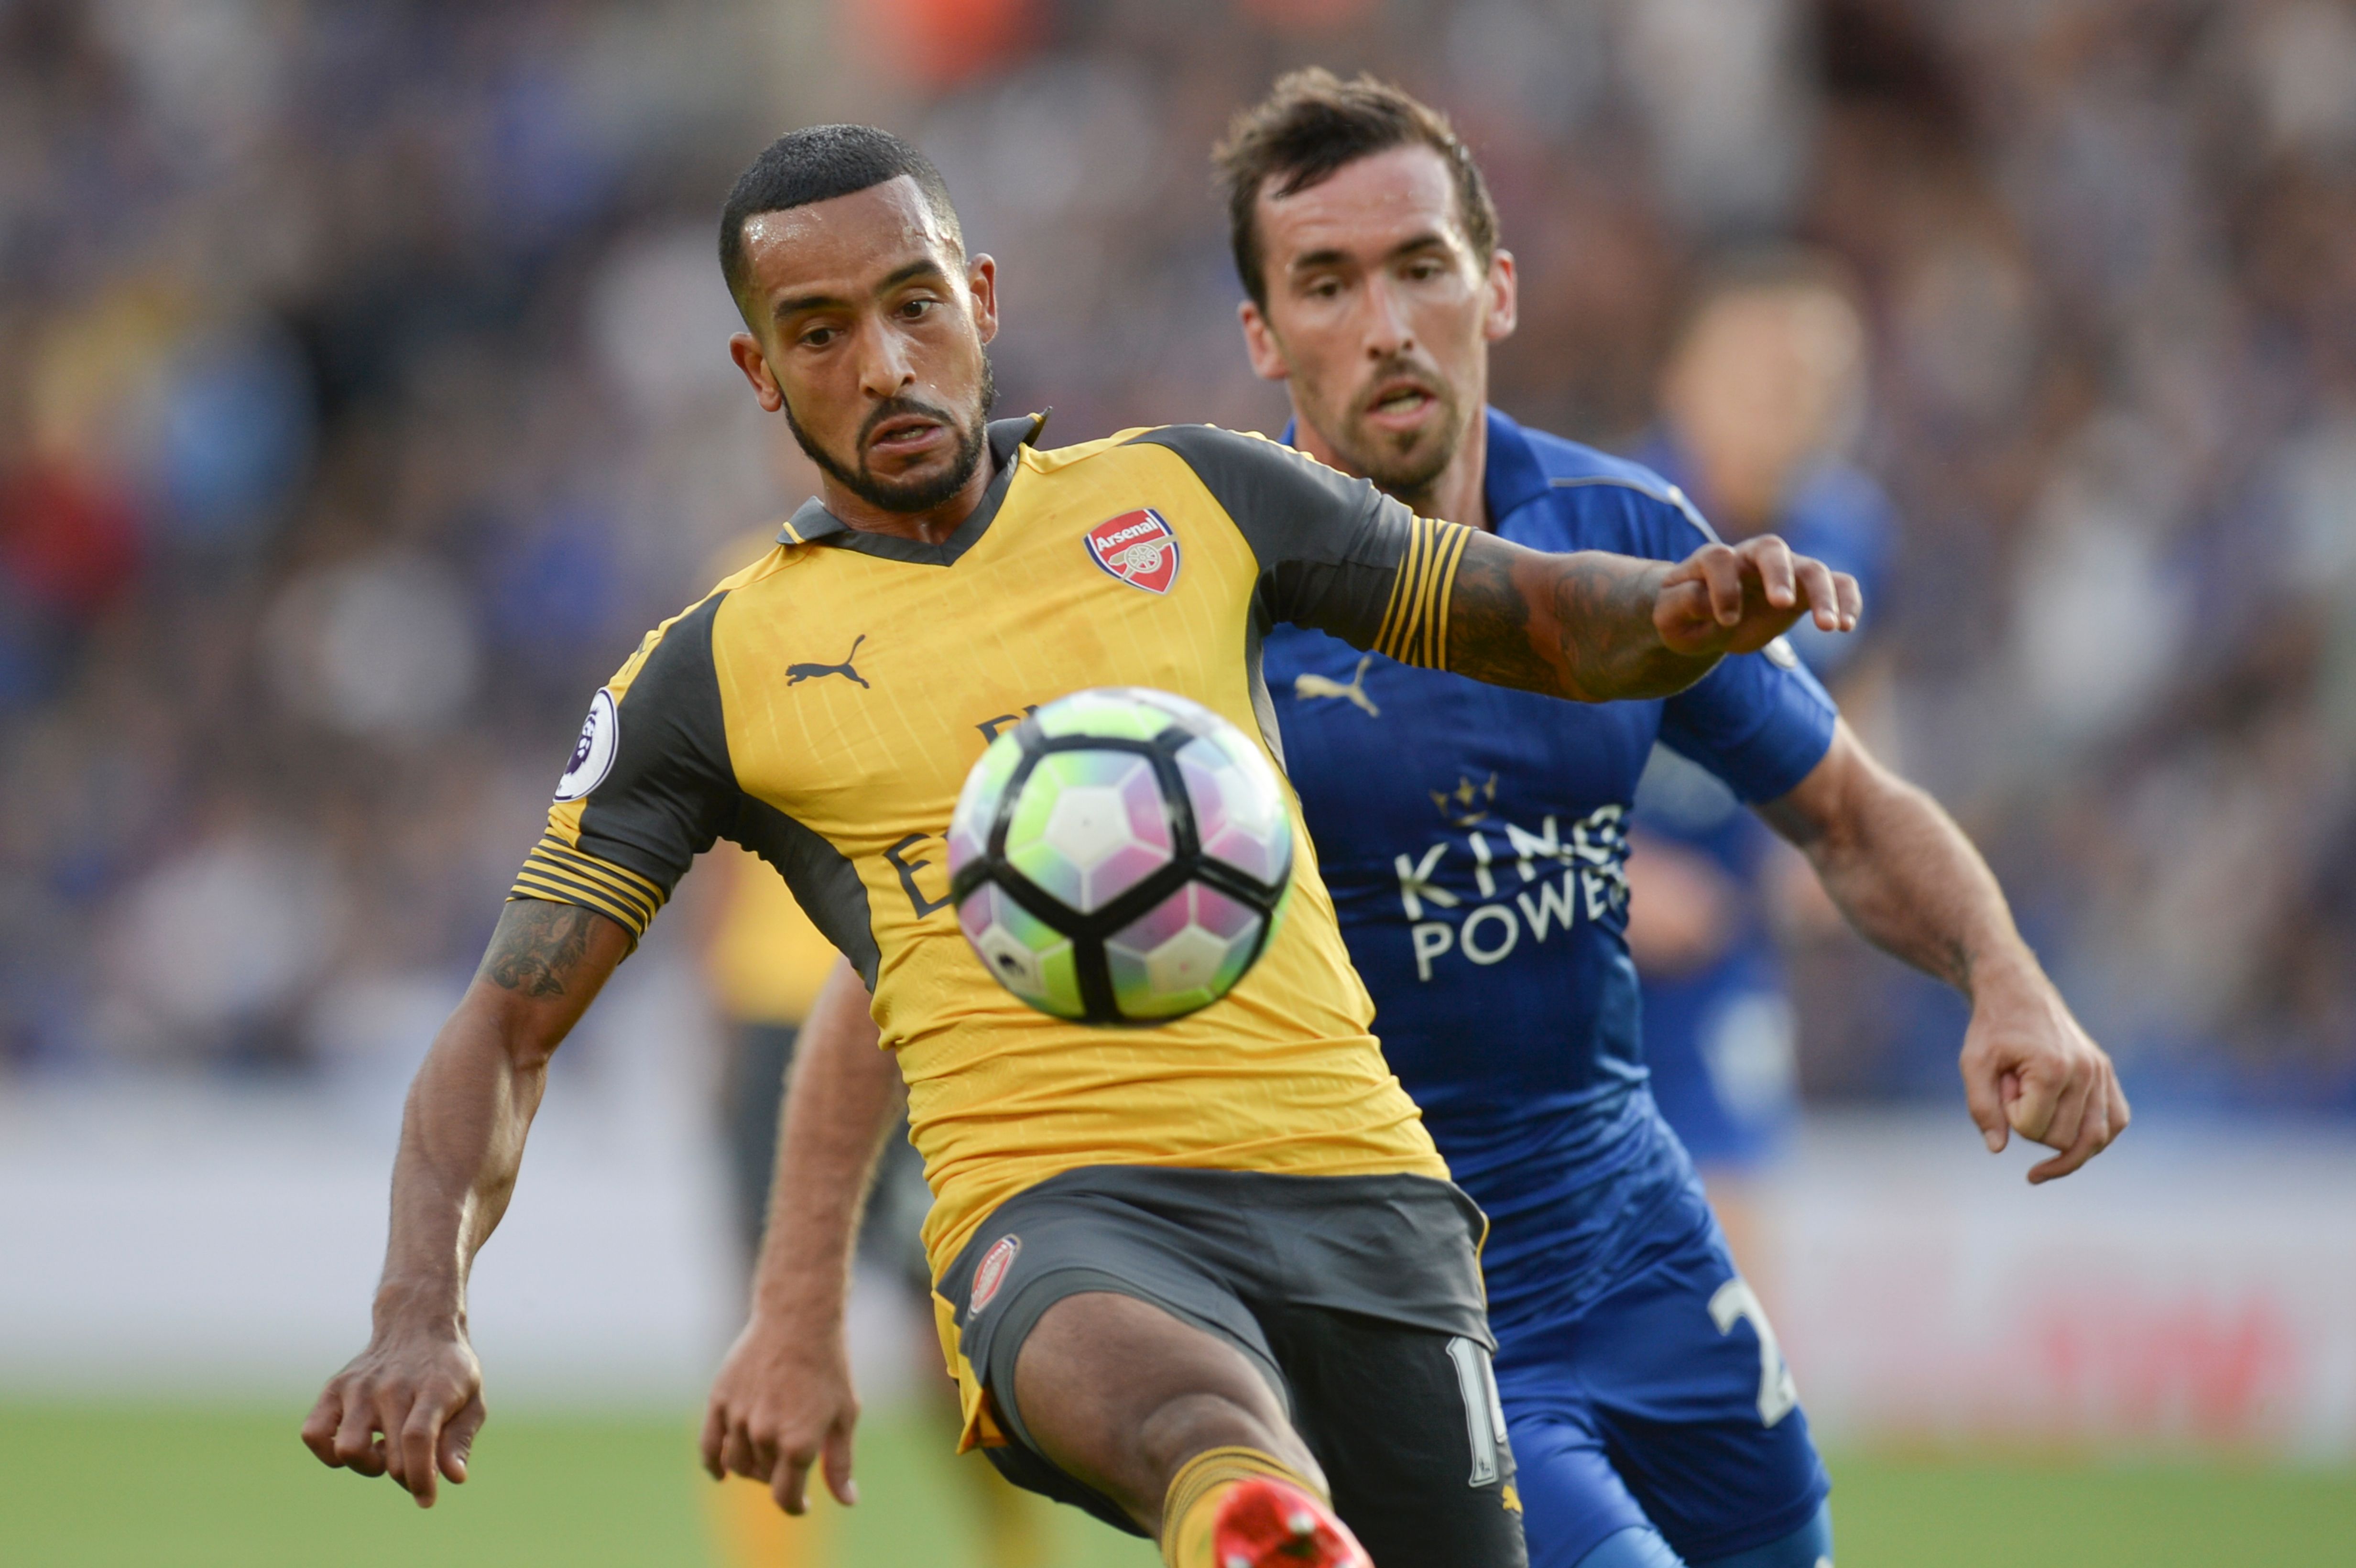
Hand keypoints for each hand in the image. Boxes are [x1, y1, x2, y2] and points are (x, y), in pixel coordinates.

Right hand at [301, 1326, 485, 1507]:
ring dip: (367, 1465)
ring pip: (347, 1449)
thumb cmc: (449, 1371)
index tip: (426, 1499)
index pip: (418, 1441)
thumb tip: (453, 1478)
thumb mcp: (472, 1400)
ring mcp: (359, 1386)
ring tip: (384, 1450)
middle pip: (388, 1454)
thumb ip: (460, 1440)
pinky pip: (314, 1433)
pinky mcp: (334, 1388)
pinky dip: (328, 1452)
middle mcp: (392, 1386)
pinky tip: (356, 1443)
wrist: (418, 1325)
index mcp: (433, 1387)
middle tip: (413, 1463)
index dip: (420, 1478)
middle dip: (403, 1476)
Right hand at [701, 1308, 860, 1513]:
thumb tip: (847, 1501)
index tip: (801, 1504)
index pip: (786, 1498)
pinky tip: (721, 1473)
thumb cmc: (829, 1367)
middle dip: (779, 1476)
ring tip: (769, 1455)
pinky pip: (709, 1445)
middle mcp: (765, 1435)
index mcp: (799, 1443)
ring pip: (737, 1464)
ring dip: (752, 1468)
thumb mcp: (845, 1415)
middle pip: (763, 1478)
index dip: (795, 1506)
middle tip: (793, 1459)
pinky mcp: (719, 1400)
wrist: (798, 1318)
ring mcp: (738, 1417)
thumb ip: (841, 1463)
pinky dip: (713, 1464)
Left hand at [1654, 535, 1859, 658]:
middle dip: (1779, 574)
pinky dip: (1848, 600)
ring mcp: (1785, 572)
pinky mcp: (1806, 592)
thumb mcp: (1670, 616)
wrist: (1705, 620)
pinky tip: (1848, 626)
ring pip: (1811, 569)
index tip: (1724, 621)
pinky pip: (1838, 585)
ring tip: (1831, 627)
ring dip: (1823, 595)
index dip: (1721, 588)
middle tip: (1781, 603)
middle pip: (1772, 549)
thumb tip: (1708, 601)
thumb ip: (1682, 604)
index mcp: (1712, 560)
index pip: (1719, 560)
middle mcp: (1752, 559)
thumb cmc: (1685, 615)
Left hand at [1960, 962, 2129, 1182]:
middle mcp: (2086, 1072)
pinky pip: (2116, 1121)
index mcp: (2052, 1069)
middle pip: (2063, 1140)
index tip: (2002, 1084)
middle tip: (2017, 1087)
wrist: (2016, 991)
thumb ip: (1982, 1108)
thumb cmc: (1993, 1028)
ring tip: (2036, 1115)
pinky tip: (2074, 1140)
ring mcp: (2101, 1073)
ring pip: (2095, 1139)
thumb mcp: (1973, 1064)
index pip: (2032, 1129)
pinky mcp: (2107, 1073)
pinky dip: (2095, 1136)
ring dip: (2061, 1138)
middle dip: (2032, 1125)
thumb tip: (1997, 1149)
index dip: (2009, 1115)